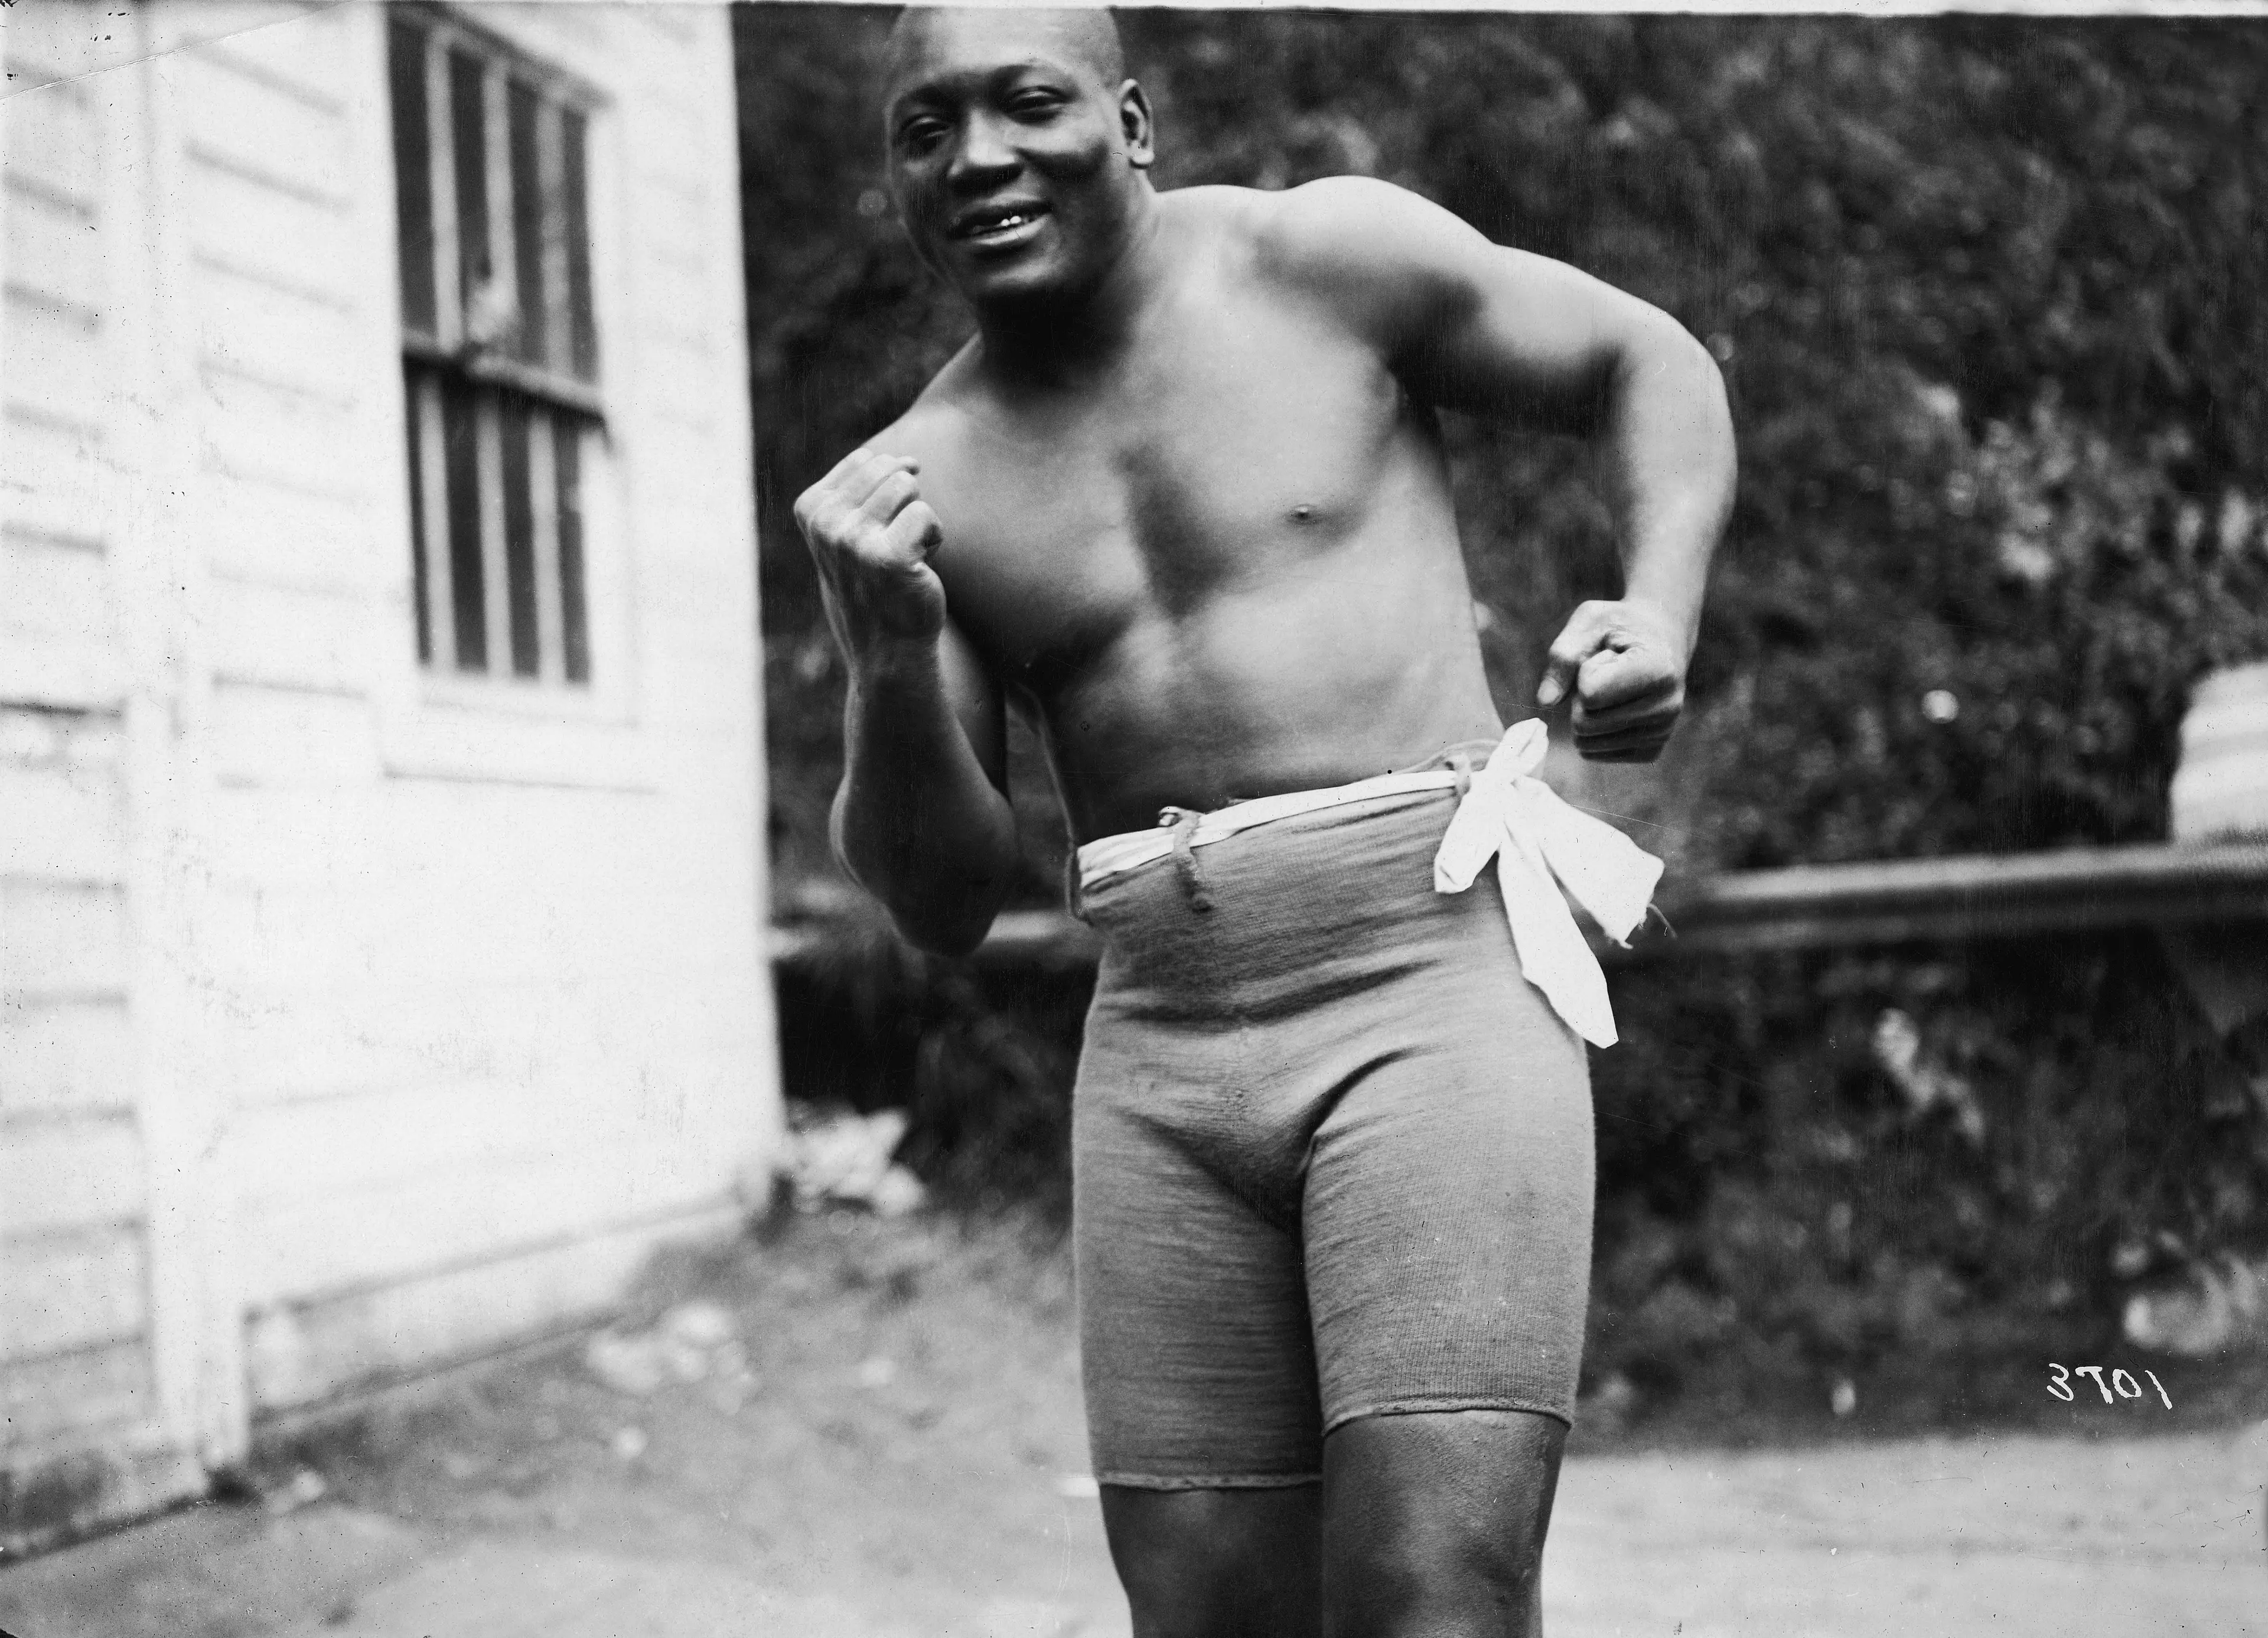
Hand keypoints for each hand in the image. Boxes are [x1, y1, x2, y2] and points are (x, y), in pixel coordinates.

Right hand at [792, 447, 947, 653]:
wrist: (887, 648)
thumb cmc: (876, 586)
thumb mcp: (850, 532)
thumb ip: (862, 493)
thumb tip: (908, 460)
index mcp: (810, 508)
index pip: (866, 460)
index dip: (886, 494)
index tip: (874, 534)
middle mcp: (824, 523)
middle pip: (889, 469)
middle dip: (905, 502)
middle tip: (894, 546)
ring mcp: (851, 540)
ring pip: (907, 486)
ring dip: (919, 520)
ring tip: (905, 556)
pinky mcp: (886, 557)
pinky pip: (927, 514)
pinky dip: (934, 538)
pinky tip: (918, 567)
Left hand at [1536, 600, 1688, 762]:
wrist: (1663, 638)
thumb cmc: (1622, 625)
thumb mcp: (1590, 621)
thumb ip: (1563, 656)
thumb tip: (1545, 701)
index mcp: (1658, 671)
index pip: (1589, 694)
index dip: (1585, 671)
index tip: (1609, 654)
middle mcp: (1667, 707)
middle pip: (1584, 724)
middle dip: (1581, 697)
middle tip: (1607, 673)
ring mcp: (1661, 733)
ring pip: (1587, 743)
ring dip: (1587, 714)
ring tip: (1612, 689)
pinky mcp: (1651, 751)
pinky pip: (1595, 753)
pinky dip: (1594, 732)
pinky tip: (1617, 707)